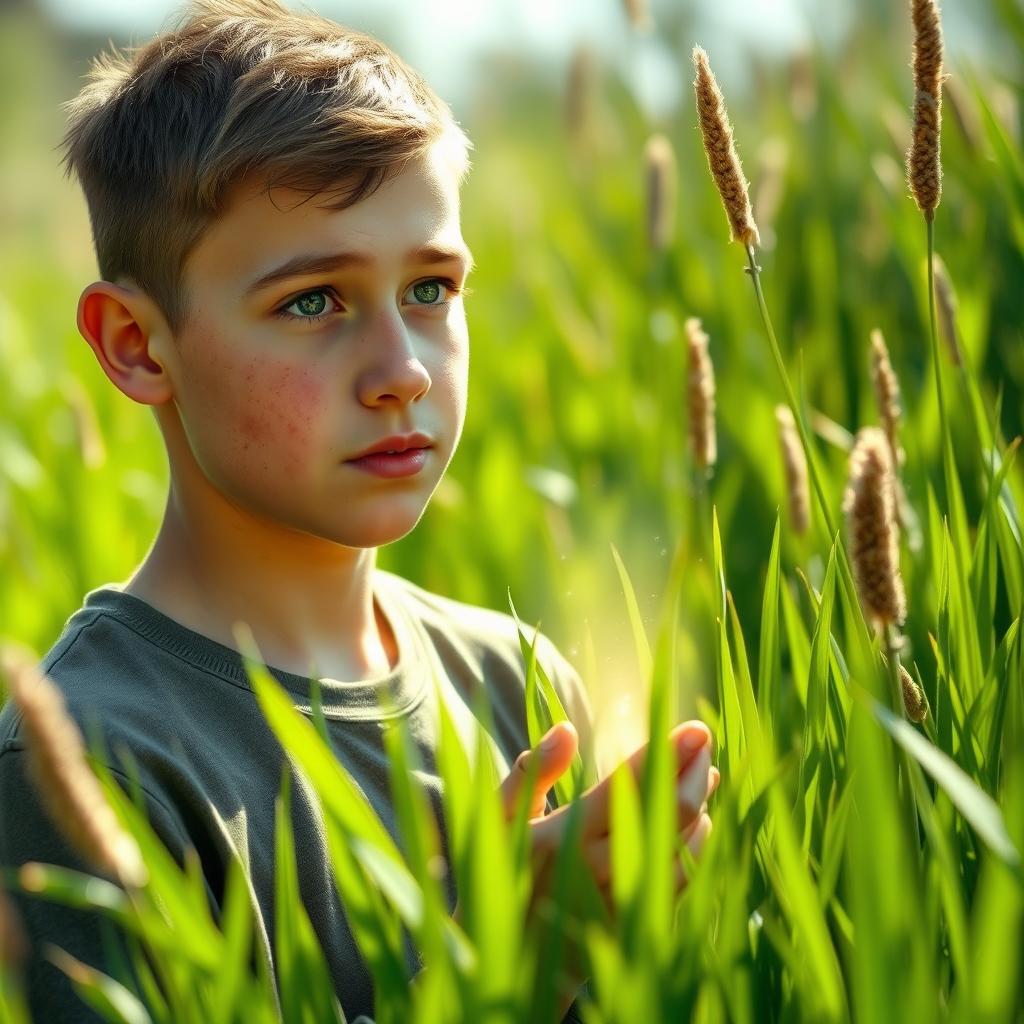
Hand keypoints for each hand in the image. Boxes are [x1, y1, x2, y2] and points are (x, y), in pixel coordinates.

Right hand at [453, 720, 718, 1018]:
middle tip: (703, 741)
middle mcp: (598, 870)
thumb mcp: (499, 821)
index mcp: (563, 836)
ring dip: (701, 807)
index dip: (667, 753)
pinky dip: (698, 848)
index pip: (629, 785)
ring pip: (684, 849)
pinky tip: (700, 823)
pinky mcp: (637, 928)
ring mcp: (622, 903)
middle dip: (694, 772)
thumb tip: (567, 730)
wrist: (510, 965)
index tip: (694, 728)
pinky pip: (682, 883)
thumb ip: (532, 773)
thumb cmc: (503, 876)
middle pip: (669, 814)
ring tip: (705, 775)